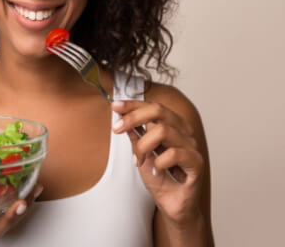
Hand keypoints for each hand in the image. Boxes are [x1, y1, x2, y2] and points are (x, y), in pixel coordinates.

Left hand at [111, 100, 204, 225]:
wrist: (172, 205)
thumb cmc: (159, 179)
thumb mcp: (140, 153)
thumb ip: (135, 135)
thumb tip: (121, 116)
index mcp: (172, 126)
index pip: (153, 107)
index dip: (133, 104)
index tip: (114, 106)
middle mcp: (183, 133)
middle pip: (159, 111)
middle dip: (133, 117)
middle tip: (116, 128)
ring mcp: (191, 147)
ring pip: (163, 131)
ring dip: (143, 146)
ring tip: (138, 161)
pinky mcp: (196, 163)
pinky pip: (175, 153)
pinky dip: (159, 162)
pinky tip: (156, 171)